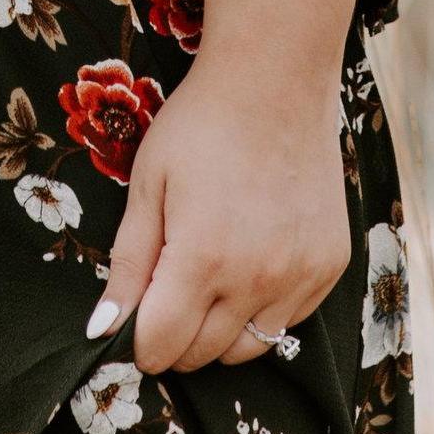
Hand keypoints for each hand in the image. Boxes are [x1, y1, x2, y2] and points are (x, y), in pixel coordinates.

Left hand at [86, 51, 353, 377]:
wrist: (276, 79)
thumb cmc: (202, 124)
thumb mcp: (148, 184)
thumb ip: (128, 263)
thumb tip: (102, 330)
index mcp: (202, 259)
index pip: (162, 346)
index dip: (140, 339)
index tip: (137, 315)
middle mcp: (256, 279)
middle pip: (203, 354)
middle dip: (176, 333)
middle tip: (170, 284)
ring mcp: (300, 276)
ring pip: (250, 347)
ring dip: (221, 329)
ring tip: (211, 273)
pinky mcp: (330, 265)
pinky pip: (290, 318)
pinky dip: (265, 306)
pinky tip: (253, 258)